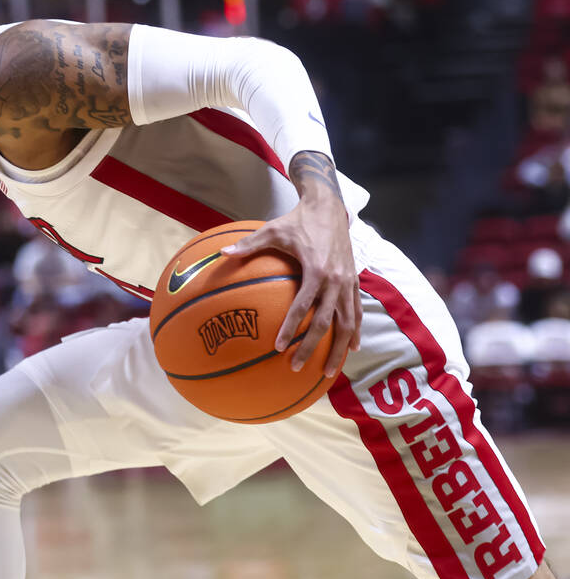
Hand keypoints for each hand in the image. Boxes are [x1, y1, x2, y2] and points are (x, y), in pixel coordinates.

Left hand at [222, 199, 361, 377]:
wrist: (328, 208)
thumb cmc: (297, 221)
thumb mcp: (271, 230)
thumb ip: (248, 244)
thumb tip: (222, 253)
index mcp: (316, 269)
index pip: (303, 306)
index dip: (291, 328)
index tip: (278, 346)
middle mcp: (336, 279)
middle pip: (326, 322)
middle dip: (312, 347)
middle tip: (296, 366)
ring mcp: (348, 282)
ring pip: (346, 322)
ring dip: (338, 348)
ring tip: (328, 371)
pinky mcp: (354, 281)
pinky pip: (356, 312)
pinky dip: (355, 330)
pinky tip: (351, 348)